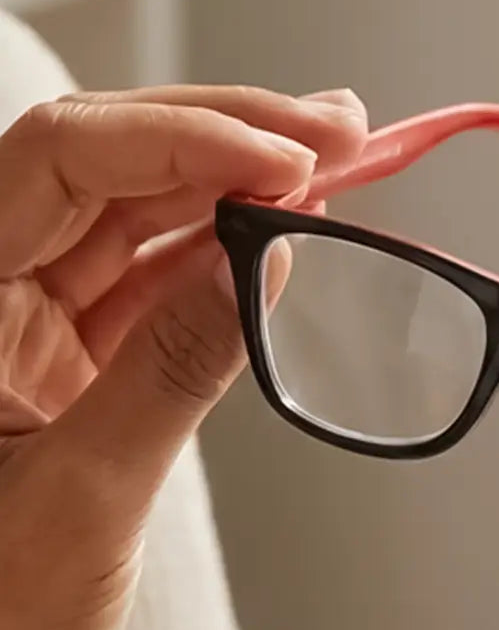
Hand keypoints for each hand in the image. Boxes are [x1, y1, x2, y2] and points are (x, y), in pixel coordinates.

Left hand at [0, 86, 366, 629]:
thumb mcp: (83, 502)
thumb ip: (171, 369)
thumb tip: (262, 262)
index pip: (58, 162)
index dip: (181, 139)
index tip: (291, 157)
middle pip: (102, 167)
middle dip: (224, 138)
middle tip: (336, 127)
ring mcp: (23, 333)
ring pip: (136, 220)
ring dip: (235, 186)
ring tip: (334, 159)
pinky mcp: (70, 372)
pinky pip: (154, 288)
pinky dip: (224, 259)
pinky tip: (286, 237)